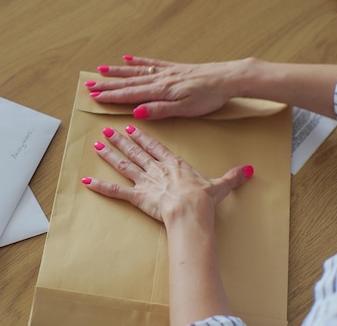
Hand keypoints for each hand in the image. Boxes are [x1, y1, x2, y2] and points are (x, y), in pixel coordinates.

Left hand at [81, 125, 252, 227]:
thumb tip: (249, 170)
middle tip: (107, 130)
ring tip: (97, 144)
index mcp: (174, 164)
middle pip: (136, 151)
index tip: (131, 127)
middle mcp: (156, 169)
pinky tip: (87, 181)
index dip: (142, 137)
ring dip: (110, 155)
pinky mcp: (136, 196)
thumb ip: (232, 176)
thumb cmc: (204, 199)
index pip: (155, 146)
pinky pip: (116, 191)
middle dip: (121, 140)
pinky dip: (100, 187)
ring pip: (124, 165)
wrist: (192, 210)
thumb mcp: (220, 185)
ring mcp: (145, 181)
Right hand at [86, 55, 251, 119]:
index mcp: (161, 91)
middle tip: (89, 85)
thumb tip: (136, 112)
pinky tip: (128, 58)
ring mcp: (167, 72)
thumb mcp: (184, 109)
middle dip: (107, 85)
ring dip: (117, 72)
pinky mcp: (175, 68)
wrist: (229, 78)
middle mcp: (160, 79)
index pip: (130, 95)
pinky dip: (138, 61)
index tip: (94, 97)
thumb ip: (159, 110)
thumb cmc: (209, 97)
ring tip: (101, 70)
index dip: (111, 96)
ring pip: (136, 72)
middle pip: (128, 82)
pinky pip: (152, 63)